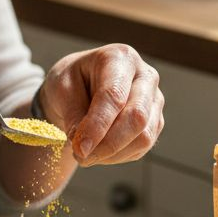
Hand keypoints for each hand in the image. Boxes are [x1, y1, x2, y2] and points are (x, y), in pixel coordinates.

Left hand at [39, 44, 163, 165]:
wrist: (83, 85)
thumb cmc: (72, 81)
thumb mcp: (62, 88)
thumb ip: (73, 114)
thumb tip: (83, 145)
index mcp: (120, 58)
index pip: (114, 95)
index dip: (97, 125)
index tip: (79, 148)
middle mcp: (145, 76)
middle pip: (137, 117)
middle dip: (108, 144)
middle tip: (81, 158)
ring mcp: (154, 99)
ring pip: (144, 137)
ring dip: (113, 154)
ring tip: (87, 156)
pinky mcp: (156, 121)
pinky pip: (142, 147)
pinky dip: (118, 156)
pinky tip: (100, 152)